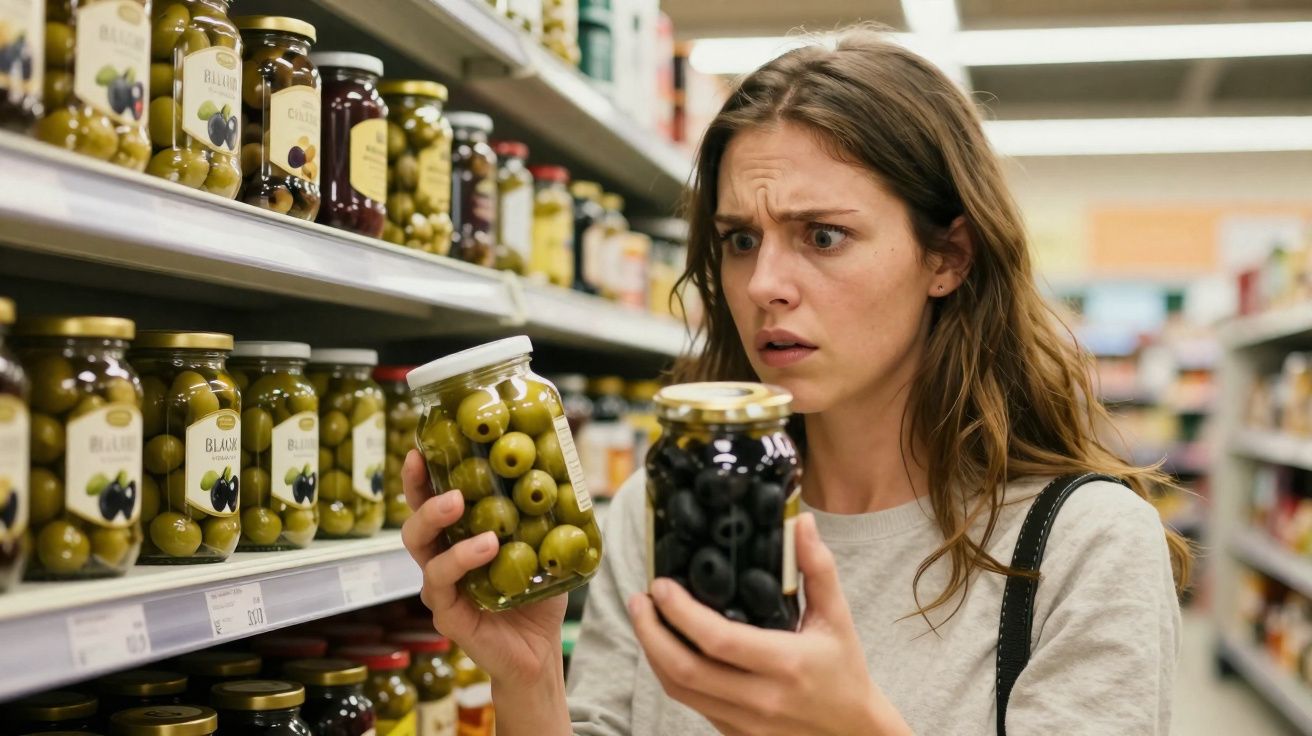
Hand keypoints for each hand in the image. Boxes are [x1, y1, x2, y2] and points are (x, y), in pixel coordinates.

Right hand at [400, 449, 567, 688]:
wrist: (541, 650)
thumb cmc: (538, 594)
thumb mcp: (548, 543)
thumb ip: (550, 507)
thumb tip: (567, 456)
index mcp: (459, 538)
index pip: (432, 500)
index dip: (422, 474)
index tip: (421, 446)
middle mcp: (443, 559)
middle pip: (415, 519)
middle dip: (420, 490)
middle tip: (435, 469)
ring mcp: (441, 586)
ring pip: (421, 548)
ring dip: (437, 519)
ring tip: (461, 503)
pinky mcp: (447, 613)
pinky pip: (441, 582)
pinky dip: (461, 559)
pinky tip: (487, 546)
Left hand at [628, 513, 911, 735]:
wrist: (852, 733)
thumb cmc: (844, 672)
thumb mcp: (838, 618)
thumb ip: (817, 569)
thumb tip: (803, 522)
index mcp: (785, 663)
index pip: (718, 640)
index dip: (681, 613)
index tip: (662, 586)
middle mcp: (761, 698)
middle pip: (685, 669)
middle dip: (651, 632)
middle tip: (639, 600)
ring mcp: (744, 721)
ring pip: (679, 690)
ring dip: (653, 653)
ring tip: (644, 619)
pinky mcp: (734, 733)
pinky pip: (690, 703)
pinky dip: (670, 673)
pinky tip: (665, 647)